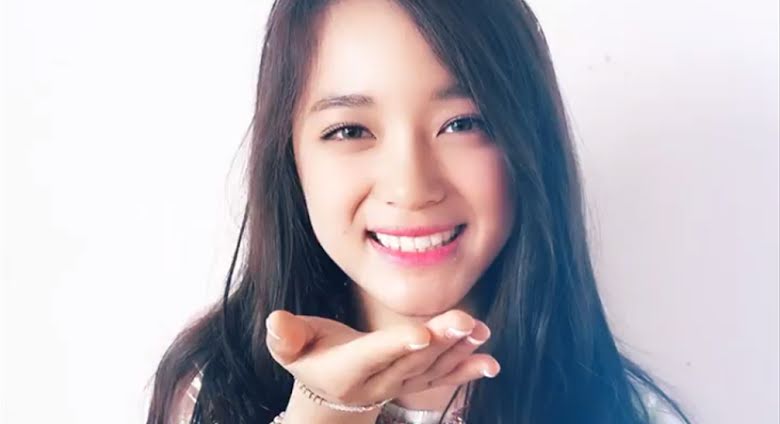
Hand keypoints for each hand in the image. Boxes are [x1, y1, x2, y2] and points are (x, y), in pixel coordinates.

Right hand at [265, 309, 498, 408]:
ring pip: (432, 369)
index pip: (374, 354)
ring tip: (479, 332)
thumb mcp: (290, 347)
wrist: (329, 393)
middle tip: (465, 321)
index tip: (422, 334)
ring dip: (458, 351)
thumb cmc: (309, 357)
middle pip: (412, 360)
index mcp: (347, 368)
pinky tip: (489, 363)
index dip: (397, 345)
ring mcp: (400, 386)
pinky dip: (466, 371)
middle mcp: (378, 382)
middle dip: (440, 340)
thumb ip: (286, 336)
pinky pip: (442, 381)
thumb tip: (276, 320)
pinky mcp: (415, 385)